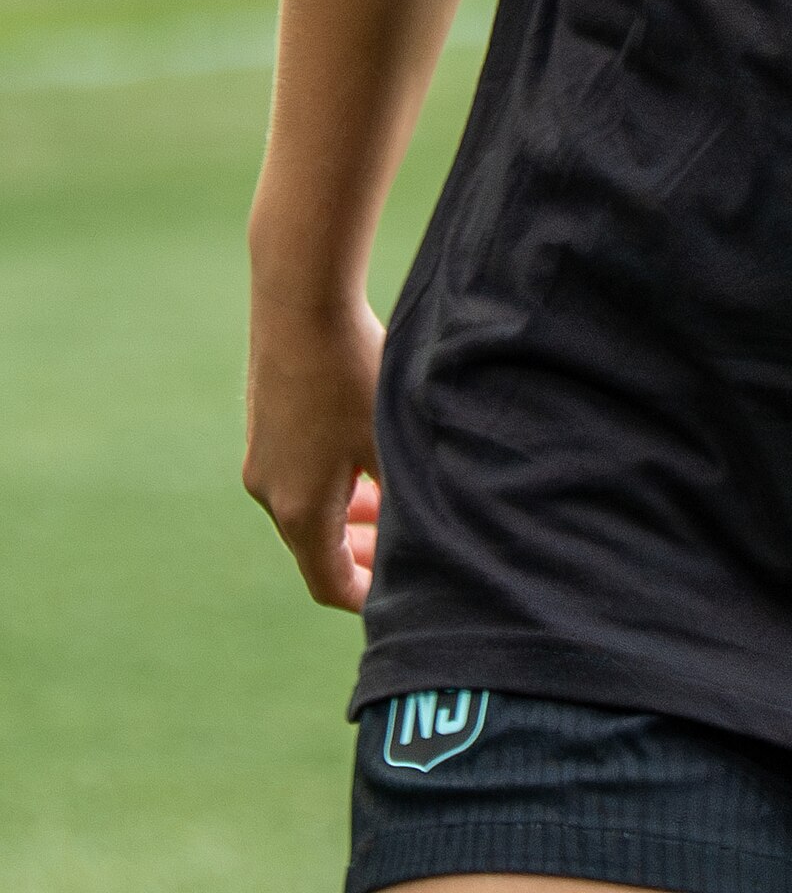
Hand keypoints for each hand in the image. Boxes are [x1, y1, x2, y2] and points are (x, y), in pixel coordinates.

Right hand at [243, 287, 384, 609]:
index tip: (400, 595)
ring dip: (346, 514)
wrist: (299, 301)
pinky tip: (361, 454)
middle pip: (316, 548)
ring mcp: (260, 458)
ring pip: (307, 508)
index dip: (366, 596)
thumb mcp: (390, 440)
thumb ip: (403, 497)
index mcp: (300, 512)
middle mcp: (269, 493)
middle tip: (402, 549)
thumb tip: (424, 535)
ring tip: (387, 501)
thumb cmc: (352, 373)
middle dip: (361, 554)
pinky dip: (330, 481)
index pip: (328, 583)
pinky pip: (296, 474)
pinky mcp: (262, 425)